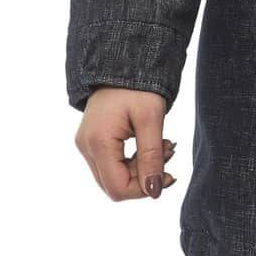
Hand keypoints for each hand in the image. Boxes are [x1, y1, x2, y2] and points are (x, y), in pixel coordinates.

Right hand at [74, 87, 177, 201]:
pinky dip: (134, 160)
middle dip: (145, 176)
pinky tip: (151, 143)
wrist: (123, 63)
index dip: (144, 189)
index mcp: (97, 142)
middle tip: (169, 151)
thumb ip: (152, 157)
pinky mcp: (92, 141)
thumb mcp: (151, 119)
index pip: (117, 188)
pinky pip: (112, 164)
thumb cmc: (138, 86)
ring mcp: (87, 144)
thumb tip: (154, 192)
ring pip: (114, 175)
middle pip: (115, 184)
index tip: (169, 173)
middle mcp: (86, 147)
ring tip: (164, 145)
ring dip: (142, 167)